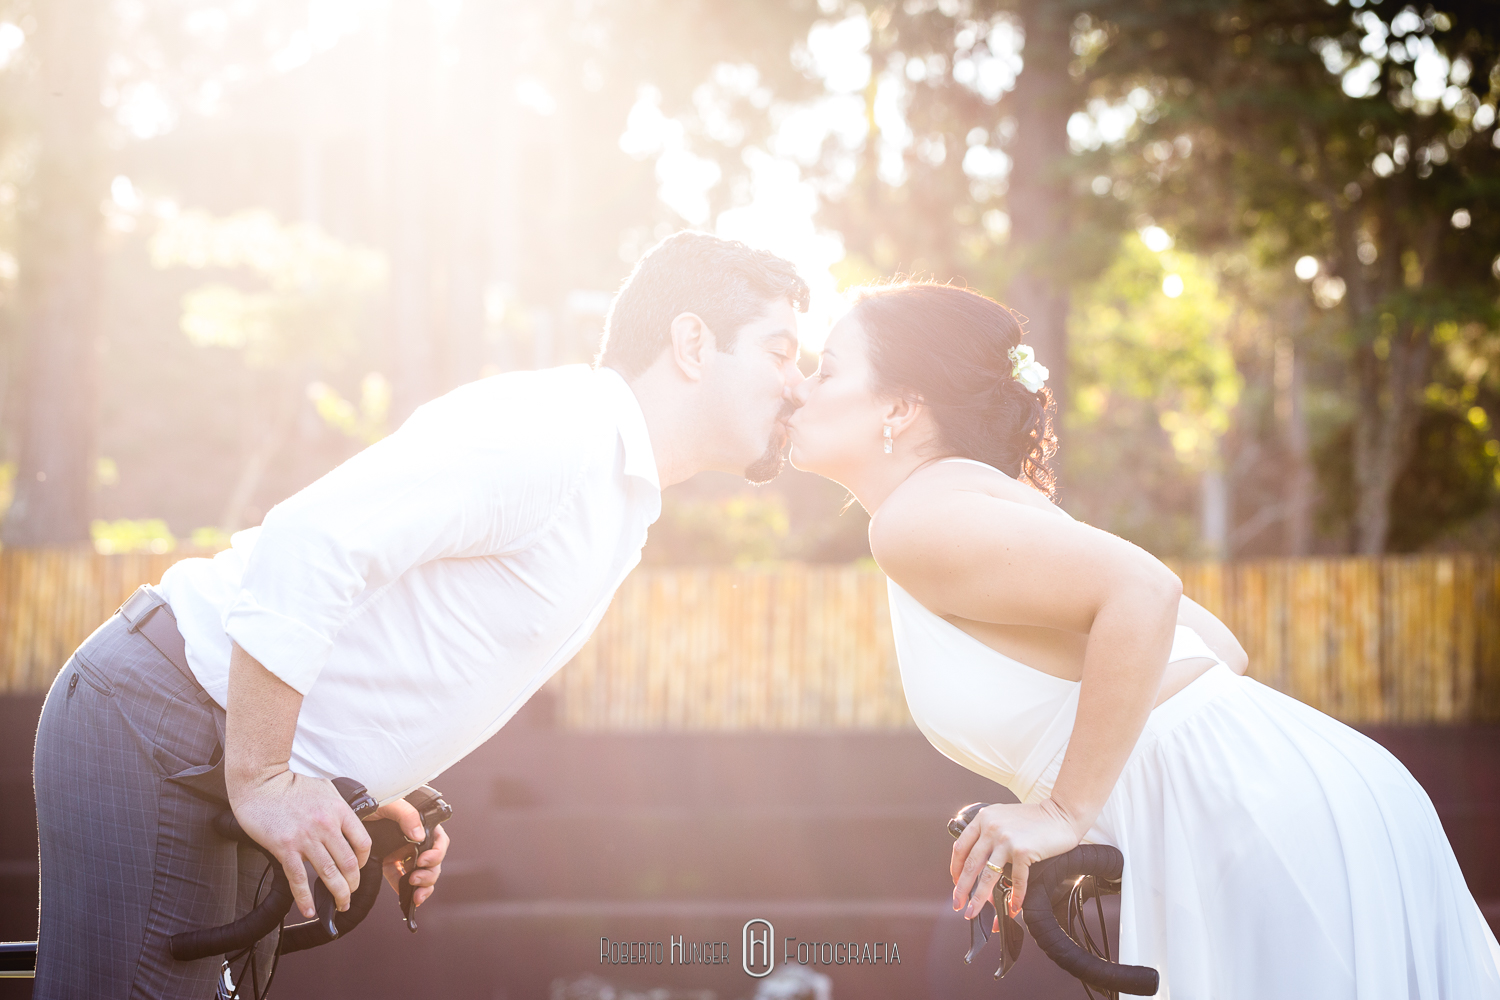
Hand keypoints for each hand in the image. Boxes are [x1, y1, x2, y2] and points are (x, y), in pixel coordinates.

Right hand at [229, 770, 371, 918]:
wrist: (261, 782)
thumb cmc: (291, 784)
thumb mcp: (326, 789)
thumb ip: (339, 809)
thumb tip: (348, 826)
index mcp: (339, 811)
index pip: (363, 843)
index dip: (365, 861)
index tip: (360, 868)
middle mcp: (326, 826)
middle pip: (349, 864)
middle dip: (353, 884)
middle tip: (351, 894)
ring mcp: (306, 838)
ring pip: (329, 875)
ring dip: (338, 894)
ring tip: (340, 904)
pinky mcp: (285, 848)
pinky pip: (299, 879)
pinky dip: (306, 899)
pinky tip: (310, 910)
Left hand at [371, 799, 449, 907]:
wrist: (346, 815)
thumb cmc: (369, 803)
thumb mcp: (390, 803)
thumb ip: (407, 815)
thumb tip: (419, 836)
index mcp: (419, 825)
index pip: (438, 840)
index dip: (437, 853)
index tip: (424, 860)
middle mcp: (414, 840)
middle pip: (433, 862)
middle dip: (430, 875)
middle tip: (416, 879)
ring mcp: (402, 853)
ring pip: (421, 874)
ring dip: (422, 886)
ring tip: (415, 895)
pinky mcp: (389, 864)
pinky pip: (401, 880)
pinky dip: (406, 891)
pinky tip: (407, 899)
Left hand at [950, 799, 1080, 919]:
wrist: (1062, 813)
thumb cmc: (1036, 817)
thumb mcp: (1004, 816)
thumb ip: (990, 832)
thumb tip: (980, 862)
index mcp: (984, 818)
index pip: (961, 847)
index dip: (955, 868)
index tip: (956, 881)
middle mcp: (991, 828)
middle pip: (970, 865)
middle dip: (961, 888)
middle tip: (957, 903)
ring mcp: (1006, 840)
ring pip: (987, 876)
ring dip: (979, 898)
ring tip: (973, 911)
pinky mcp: (1022, 851)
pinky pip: (1015, 880)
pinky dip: (1015, 896)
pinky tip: (1014, 907)